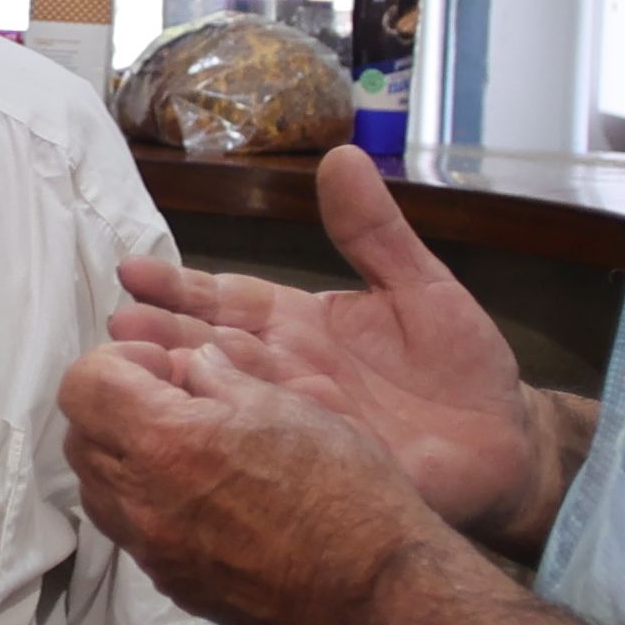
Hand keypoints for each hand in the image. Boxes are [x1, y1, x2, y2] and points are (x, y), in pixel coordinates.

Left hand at [59, 334, 446, 624]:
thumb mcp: (287, 405)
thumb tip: (190, 362)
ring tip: (184, 451)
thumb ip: (221, 377)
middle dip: (114, 407)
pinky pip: (131, 532)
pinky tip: (202, 498)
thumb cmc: (343, 486)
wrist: (374, 592)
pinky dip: (146, 502)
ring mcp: (152, 551)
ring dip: (123, 457)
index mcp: (166, 443)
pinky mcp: (171, 584)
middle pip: (79, 438)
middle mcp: (141, 502)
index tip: (164, 366)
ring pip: (97, 488)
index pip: (84, 385)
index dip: (117, 361)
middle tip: (173, 402)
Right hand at [111, 147, 581, 552]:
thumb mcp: (421, 287)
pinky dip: (231, 444)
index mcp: (300, 327)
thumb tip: (342, 157)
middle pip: (210, 351)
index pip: (226, 301)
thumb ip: (376, 232)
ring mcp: (298, 423)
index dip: (180, 289)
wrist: (507, 445)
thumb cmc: (461, 369)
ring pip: (227, 402)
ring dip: (182, 391)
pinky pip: (270, 454)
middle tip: (117, 329)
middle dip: (162, 340)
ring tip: (135, 375)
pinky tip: (194, 435)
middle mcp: (286, 375)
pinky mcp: (321, 467)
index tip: (131, 273)